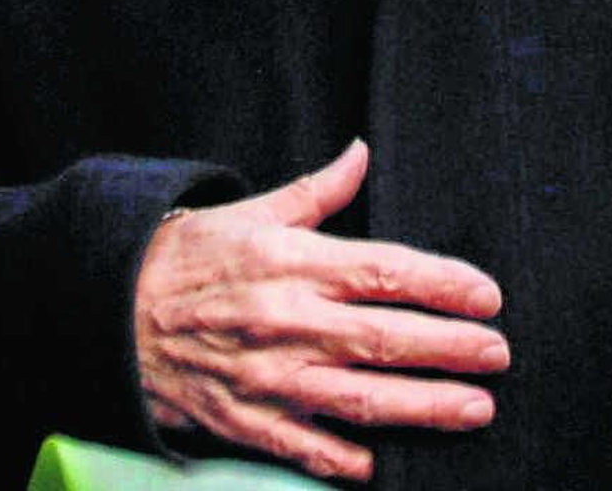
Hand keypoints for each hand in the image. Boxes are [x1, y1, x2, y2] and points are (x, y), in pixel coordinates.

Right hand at [133, 138, 507, 481]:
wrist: (113, 310)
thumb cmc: (190, 256)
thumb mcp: (253, 211)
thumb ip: (318, 191)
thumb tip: (362, 152)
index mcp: (294, 262)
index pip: (385, 271)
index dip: (443, 283)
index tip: (487, 294)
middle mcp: (289, 321)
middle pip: (385, 338)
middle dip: (450, 347)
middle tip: (499, 353)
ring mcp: (270, 377)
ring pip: (361, 398)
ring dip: (423, 406)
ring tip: (475, 408)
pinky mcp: (247, 421)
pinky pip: (306, 447)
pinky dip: (346, 458)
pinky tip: (384, 467)